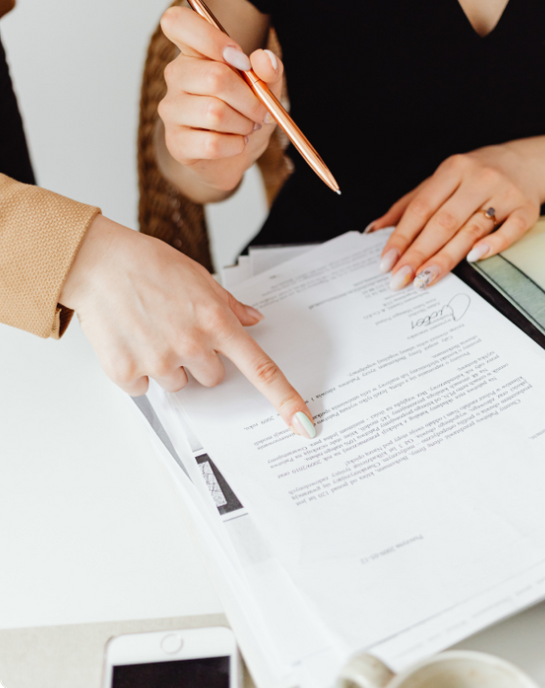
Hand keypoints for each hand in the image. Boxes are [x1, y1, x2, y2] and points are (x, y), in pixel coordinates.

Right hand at [59, 215, 315, 438]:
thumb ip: (229, 305)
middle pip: (213, 378)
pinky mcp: (127, 372)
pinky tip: (129, 340)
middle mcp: (191, 345)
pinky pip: (143, 388)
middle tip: (178, 331)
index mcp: (216, 321)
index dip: (285, 399)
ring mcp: (158, 361)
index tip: (303, 424)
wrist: (99, 263)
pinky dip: (137, 370)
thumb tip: (254, 320)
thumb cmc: (148, 264)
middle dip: (201, 360)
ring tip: (149, 330)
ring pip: (178, 385)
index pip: (260, 369)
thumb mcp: (199, 276)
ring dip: (168, 366)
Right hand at [158, 5, 283, 200]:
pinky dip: (234, 145)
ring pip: (214, 113)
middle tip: (260, 111)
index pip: (176, 22)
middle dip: (250, 99)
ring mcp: (171, 109)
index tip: (240, 60)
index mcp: (194, 52)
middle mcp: (176, 76)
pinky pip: (211, 143)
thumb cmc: (244, 113)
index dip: (211, 38)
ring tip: (247, 127)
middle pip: (214, 77)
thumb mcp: (266, 86)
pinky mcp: (175, 143)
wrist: (232, 156)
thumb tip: (264, 59)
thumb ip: (269, 69)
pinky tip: (235, 143)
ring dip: (243, 124)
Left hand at [369, 141, 544, 289]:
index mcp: (453, 169)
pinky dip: (492, 245)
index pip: (421, 208)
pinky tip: (473, 259)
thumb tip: (374, 230)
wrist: (529, 162)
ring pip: (471, 230)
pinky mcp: (527, 208)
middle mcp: (478, 179)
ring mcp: (504, 193)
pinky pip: (510, 230)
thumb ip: (408, 204)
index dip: (401, 236)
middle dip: (418, 253)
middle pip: (443, 222)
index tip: (387, 262)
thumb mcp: (441, 180)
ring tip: (425, 278)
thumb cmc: (475, 176)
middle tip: (401, 279)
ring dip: (446, 257)